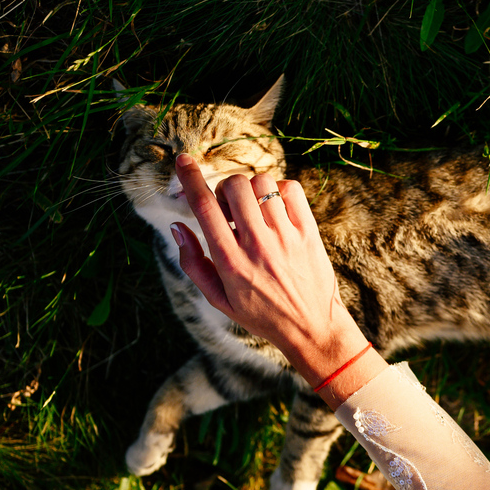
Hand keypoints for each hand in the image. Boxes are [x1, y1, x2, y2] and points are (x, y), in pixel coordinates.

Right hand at [171, 154, 385, 405]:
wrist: (312, 329)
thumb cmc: (261, 315)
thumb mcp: (218, 299)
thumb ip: (193, 263)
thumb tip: (177, 226)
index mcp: (230, 262)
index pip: (204, 207)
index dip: (189, 178)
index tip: (183, 161)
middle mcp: (257, 245)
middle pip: (233, 186)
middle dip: (224, 189)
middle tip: (230, 210)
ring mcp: (286, 237)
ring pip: (262, 183)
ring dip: (251, 189)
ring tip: (255, 212)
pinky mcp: (309, 232)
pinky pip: (291, 189)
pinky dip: (279, 190)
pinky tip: (275, 210)